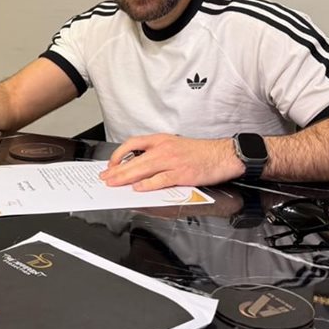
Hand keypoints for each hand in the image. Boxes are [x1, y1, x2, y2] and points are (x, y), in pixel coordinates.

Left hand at [99, 134, 243, 190]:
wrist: (223, 154)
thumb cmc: (201, 152)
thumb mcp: (175, 145)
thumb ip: (157, 153)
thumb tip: (138, 164)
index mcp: (161, 140)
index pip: (133, 143)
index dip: (119, 154)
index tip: (111, 164)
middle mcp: (164, 148)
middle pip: (134, 159)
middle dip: (116, 170)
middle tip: (106, 178)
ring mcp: (172, 161)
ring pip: (143, 169)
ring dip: (126, 177)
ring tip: (114, 184)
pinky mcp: (181, 174)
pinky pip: (160, 180)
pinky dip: (148, 184)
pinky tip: (138, 188)